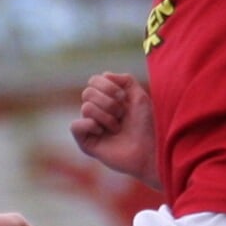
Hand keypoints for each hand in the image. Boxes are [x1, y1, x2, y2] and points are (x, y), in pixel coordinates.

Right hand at [69, 72, 159, 187]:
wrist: (150, 150)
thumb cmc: (147, 125)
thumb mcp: (140, 97)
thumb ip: (126, 80)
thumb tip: (105, 75)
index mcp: (107, 99)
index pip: (94, 81)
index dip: (108, 86)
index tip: (123, 98)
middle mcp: (97, 111)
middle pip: (87, 92)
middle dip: (109, 103)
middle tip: (121, 116)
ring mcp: (90, 127)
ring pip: (86, 108)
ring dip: (106, 117)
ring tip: (117, 128)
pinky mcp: (85, 142)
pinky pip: (75, 125)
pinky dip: (90, 126)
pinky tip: (102, 133)